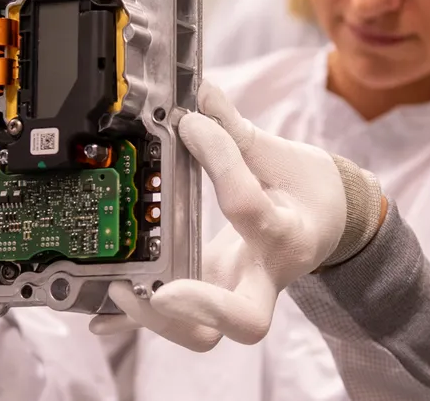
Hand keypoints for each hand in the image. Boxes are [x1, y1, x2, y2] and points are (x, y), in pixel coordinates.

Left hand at [91, 81, 382, 347]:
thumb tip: (201, 92)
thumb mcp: (280, 156)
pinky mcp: (215, 296)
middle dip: (200, 307)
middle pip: (242, 319)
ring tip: (121, 286)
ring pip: (204, 336)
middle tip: (162, 289)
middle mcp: (265, 275)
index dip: (218, 159)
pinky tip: (101, 318)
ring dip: (160, 321)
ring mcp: (239, 293)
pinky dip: (136, 324)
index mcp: (288, 233)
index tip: (190, 124)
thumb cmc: (305, 190)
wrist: (328, 222)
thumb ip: (236, 130)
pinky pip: (175, 322)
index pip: (246, 205)